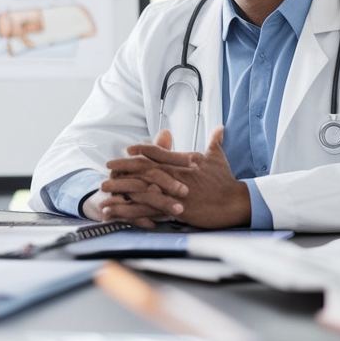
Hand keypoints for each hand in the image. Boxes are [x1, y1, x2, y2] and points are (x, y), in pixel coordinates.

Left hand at [105, 127, 251, 228]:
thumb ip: (214, 142)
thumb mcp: (218, 158)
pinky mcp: (175, 208)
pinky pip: (147, 209)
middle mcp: (175, 174)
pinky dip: (129, 210)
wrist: (235, 202)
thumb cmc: (227, 181)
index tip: (127, 150)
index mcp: (183, 161)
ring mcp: (174, 191)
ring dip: (120, 188)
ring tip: (103, 190)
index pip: (157, 152)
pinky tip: (117, 212)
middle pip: (143, 168)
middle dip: (123, 167)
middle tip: (108, 167)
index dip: (141, 150)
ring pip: (141, 187)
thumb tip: (220, 128)